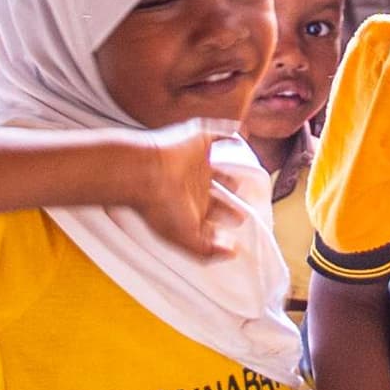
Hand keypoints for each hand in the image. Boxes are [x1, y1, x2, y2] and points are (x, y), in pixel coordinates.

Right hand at [120, 121, 242, 258]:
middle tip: (245, 205)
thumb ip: (208, 251)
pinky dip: (231, 136)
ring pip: (220, 169)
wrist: (142, 172)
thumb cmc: (159, 207)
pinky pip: (220, 137)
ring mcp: (197, 163)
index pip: (214, 215)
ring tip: (247, 176)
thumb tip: (233, 254)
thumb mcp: (185, 238)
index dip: (228, 219)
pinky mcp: (199, 142)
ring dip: (232, 174)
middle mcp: (194, 185)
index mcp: (191, 206)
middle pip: (219, 194)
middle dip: (231, 201)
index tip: (240, 223)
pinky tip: (239, 137)